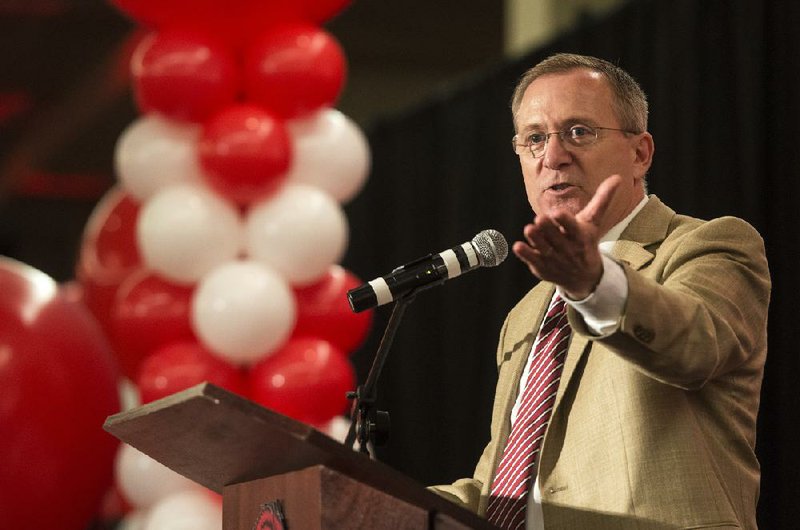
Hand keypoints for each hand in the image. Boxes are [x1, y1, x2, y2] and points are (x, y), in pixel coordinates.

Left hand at [512, 175, 623, 298]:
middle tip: (539, 218)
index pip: (573, 227)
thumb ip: (602, 199)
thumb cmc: (586, 242)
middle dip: (549, 229)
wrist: (586, 277)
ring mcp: (555, 259)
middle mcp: (568, 249)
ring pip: (545, 249)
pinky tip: (518, 246)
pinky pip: (534, 261)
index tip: (558, 213)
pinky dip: (526, 255)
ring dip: (537, 240)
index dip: (565, 221)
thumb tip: (618, 177)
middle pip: (557, 238)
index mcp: (580, 236)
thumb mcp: (593, 222)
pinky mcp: (544, 268)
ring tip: (529, 229)